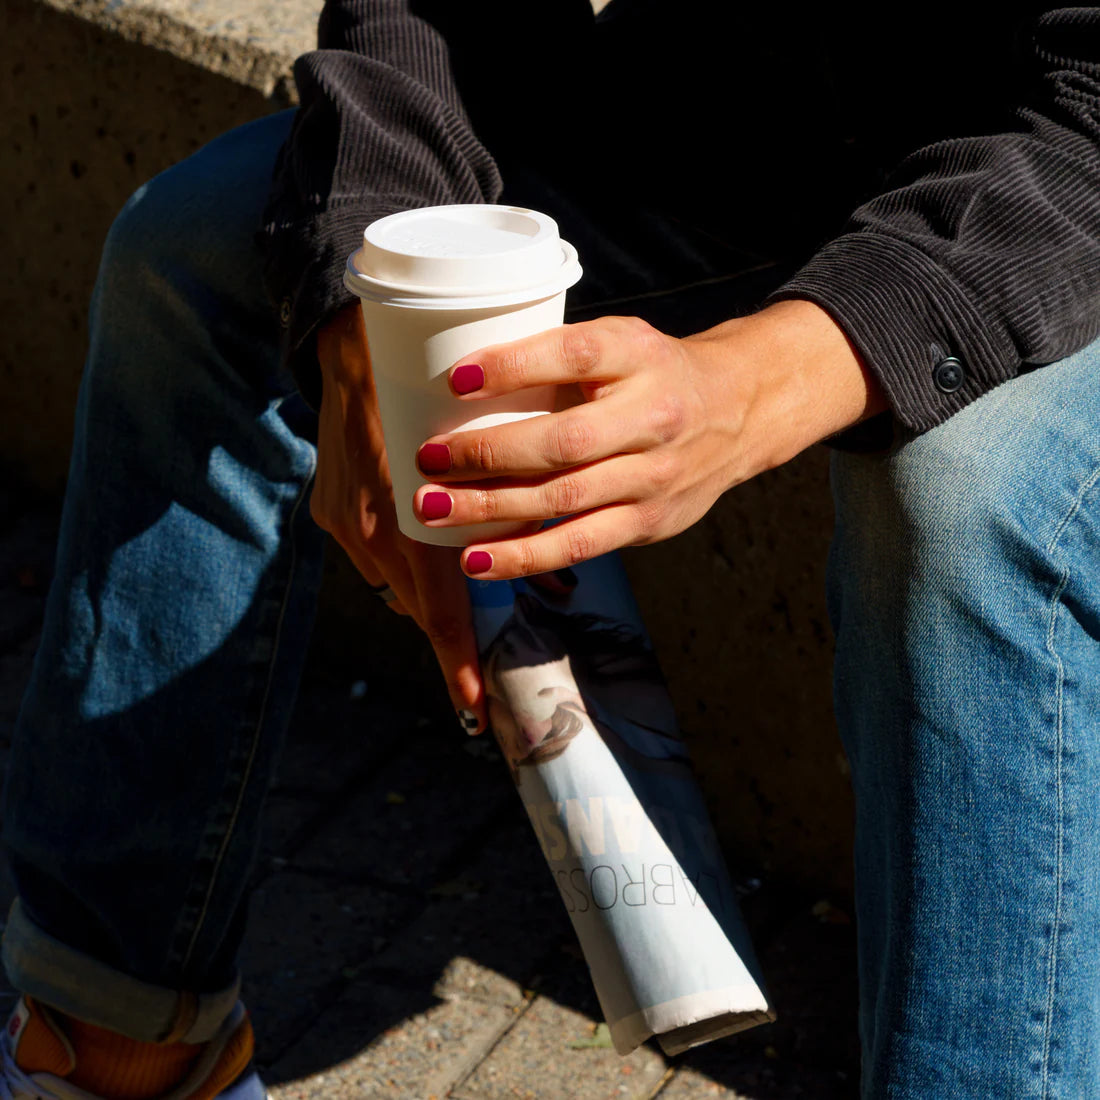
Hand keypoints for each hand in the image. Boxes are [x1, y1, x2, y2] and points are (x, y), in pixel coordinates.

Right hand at [311, 304, 484, 731]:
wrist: (352, 343)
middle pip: (419, 605)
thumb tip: (550, 562)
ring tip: (466, 599)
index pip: (440, 607)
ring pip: (398, 582)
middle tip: (477, 669)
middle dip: (453, 634)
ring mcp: (344, 522)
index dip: (457, 661)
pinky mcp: (329, 510)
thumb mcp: (482, 442)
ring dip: (433, 594)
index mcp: (409, 518)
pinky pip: (375, 553)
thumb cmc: (429, 383)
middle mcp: (370, 530)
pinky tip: (427, 553)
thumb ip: (508, 504)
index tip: (473, 710)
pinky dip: (405, 561)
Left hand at [412, 300, 885, 578]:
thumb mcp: (620, 342)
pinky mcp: (650, 521)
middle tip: (429, 459)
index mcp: (639, 357)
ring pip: (566, 501)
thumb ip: (559, 359)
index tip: (456, 379)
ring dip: (493, 511)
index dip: (513, 367)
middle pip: (563, 442)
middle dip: (488, 454)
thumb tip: (460, 384)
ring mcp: (655, 476)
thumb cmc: (655, 373)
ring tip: (434, 511)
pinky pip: (581, 544)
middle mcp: (652, 417)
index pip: (574, 356)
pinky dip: (525, 556)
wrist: (740, 411)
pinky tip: (479, 561)